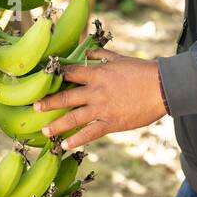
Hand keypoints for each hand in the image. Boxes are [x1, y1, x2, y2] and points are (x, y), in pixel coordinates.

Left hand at [33, 49, 167, 150]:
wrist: (162, 87)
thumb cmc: (142, 71)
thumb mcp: (119, 58)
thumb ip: (101, 56)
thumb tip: (87, 51)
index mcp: (97, 73)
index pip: (70, 74)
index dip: (55, 77)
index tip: (42, 81)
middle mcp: (95, 91)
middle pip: (66, 97)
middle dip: (49, 103)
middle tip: (34, 108)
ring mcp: (102, 108)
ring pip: (73, 117)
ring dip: (57, 125)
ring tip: (45, 131)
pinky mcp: (111, 123)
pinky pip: (90, 133)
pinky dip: (77, 140)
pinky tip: (66, 145)